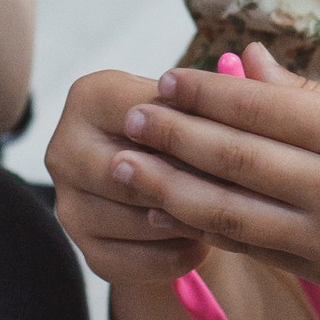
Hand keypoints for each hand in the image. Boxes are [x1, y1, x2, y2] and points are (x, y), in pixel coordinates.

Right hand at [46, 64, 221, 301]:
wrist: (169, 190)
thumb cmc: (194, 133)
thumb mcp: (208, 105)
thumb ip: (227, 85)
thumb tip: (255, 57)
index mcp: (90, 95)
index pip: (141, 113)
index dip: (194, 131)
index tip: (240, 142)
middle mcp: (65, 147)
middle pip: (128, 172)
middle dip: (184, 181)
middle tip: (236, 188)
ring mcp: (68, 203)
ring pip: (132, 220)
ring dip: (182, 222)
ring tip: (225, 216)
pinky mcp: (85, 250)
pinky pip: (131, 262)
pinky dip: (172, 256)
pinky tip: (203, 244)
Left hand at [60, 38, 319, 319]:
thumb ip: (307, 94)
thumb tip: (241, 61)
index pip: (257, 108)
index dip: (202, 94)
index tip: (163, 81)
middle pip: (231, 158)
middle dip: (170, 137)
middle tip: (125, 118)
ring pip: (225, 211)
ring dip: (166, 188)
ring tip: (122, 168)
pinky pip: (248, 247)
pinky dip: (203, 226)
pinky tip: (169, 208)